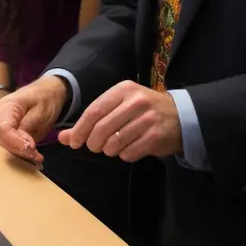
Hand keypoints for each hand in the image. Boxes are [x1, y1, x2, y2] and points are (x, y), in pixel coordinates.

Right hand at [0, 76, 67, 163]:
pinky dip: (23, 153)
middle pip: (3, 140)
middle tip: (37, 156)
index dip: (16, 142)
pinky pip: (12, 145)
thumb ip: (28, 127)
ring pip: (7, 145)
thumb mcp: (40, 111)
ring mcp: (3, 125)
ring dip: (22, 154)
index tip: (32, 148)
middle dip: (20, 150)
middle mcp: (0, 116)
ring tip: (38, 157)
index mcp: (6, 106)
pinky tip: (35, 157)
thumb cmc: (45, 98)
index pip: (4, 130)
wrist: (48, 92)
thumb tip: (23, 145)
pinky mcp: (10, 133)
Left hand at [58, 80, 181, 161]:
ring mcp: (147, 119)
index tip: (74, 142)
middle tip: (95, 147)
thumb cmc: (142, 110)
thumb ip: (91, 120)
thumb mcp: (118, 106)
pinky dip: (124, 155)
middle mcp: (136, 102)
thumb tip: (64, 138)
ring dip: (109, 150)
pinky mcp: (156, 137)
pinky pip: (129, 153)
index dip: (80, 129)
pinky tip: (130, 148)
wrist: (180, 116)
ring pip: (114, 143)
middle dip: (93, 143)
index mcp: (123, 89)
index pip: (94, 111)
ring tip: (115, 146)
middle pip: (102, 129)